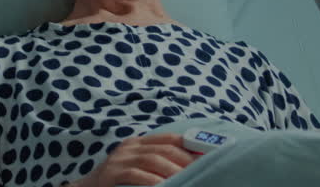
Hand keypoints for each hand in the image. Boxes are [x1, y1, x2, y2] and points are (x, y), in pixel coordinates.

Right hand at [75, 134, 197, 186]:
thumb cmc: (117, 181)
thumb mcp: (136, 166)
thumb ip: (155, 161)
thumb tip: (189, 165)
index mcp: (137, 143)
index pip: (167, 138)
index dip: (188, 143)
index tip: (207, 152)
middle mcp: (129, 147)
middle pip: (163, 148)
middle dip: (184, 158)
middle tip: (202, 168)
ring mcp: (119, 159)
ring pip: (152, 159)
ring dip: (172, 169)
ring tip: (188, 178)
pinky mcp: (112, 173)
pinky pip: (136, 174)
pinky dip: (152, 180)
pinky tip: (164, 186)